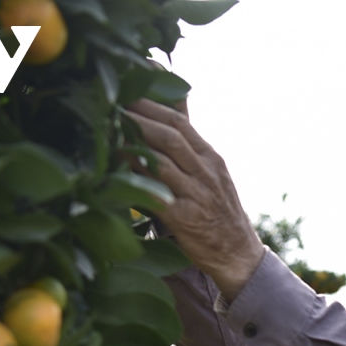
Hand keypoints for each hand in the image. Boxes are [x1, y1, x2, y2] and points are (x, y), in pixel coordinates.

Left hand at [123, 98, 263, 300]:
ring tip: (107, 134)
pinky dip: (138, 183)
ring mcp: (198, 195)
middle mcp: (206, 172)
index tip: (124, 91)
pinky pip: (159, 197)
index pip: (180, 121)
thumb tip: (168, 108)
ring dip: (133, 146)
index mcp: (210, 157)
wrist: (238, 254)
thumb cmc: (218, 211)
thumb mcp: (211, 173)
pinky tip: (117, 175)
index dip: (150, 104)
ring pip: (163, 162)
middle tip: (109, 105)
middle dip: (138, 117)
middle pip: (171, 135)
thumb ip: (189, 145)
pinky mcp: (187, 220)